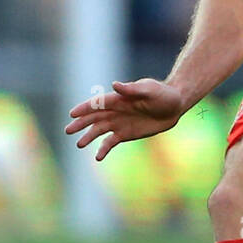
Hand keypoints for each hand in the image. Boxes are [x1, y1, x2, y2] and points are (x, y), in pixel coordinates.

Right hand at [65, 79, 184, 160]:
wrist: (175, 106)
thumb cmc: (162, 94)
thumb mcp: (149, 90)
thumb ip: (132, 89)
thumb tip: (115, 85)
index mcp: (118, 98)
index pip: (97, 103)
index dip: (85, 108)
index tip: (72, 114)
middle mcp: (115, 110)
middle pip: (94, 117)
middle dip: (81, 124)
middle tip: (68, 131)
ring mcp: (119, 123)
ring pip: (99, 130)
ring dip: (88, 137)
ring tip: (79, 145)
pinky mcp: (125, 134)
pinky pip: (111, 142)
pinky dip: (103, 149)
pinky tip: (97, 157)